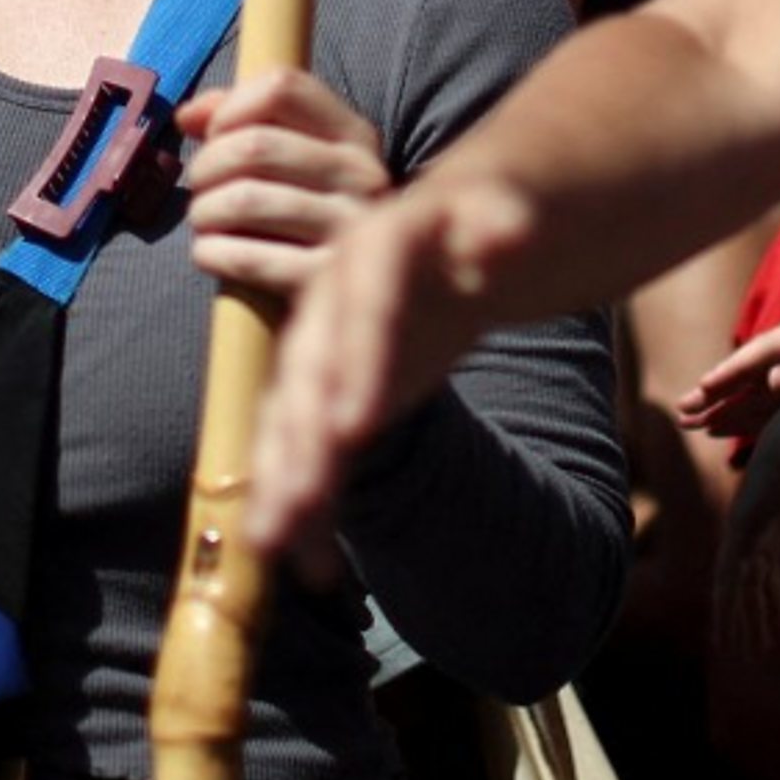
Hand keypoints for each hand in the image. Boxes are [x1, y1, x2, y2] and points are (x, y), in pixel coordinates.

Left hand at [179, 66, 392, 305]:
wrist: (361, 294)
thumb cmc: (309, 215)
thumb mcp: (298, 157)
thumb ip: (242, 119)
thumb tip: (188, 116)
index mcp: (357, 135)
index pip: (282, 87)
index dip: (230, 105)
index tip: (213, 133)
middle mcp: (363, 175)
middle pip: (254, 145)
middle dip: (206, 166)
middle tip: (199, 188)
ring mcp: (349, 228)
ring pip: (244, 199)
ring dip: (203, 211)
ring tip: (204, 221)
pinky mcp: (326, 281)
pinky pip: (248, 257)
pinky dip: (212, 253)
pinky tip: (209, 253)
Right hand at [247, 172, 529, 555]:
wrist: (446, 245)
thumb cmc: (476, 225)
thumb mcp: (497, 212)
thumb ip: (499, 224)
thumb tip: (508, 232)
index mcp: (373, 254)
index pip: (364, 303)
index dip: (357, 362)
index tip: (355, 427)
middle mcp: (332, 309)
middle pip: (311, 373)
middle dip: (302, 438)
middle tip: (296, 501)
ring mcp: (325, 359)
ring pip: (294, 422)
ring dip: (281, 479)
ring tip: (270, 542)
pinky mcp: (333, 404)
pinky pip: (316, 456)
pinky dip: (313, 507)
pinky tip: (314, 568)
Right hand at [679, 304, 779, 442]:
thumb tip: (770, 378)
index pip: (763, 350)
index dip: (729, 372)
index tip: (701, 391)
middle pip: (754, 371)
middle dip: (719, 390)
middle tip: (683, 412)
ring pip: (761, 391)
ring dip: (729, 407)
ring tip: (695, 424)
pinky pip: (778, 407)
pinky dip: (753, 419)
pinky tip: (728, 430)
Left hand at [713, 387, 779, 663]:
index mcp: (774, 514)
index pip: (767, 563)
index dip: (770, 594)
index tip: (776, 622)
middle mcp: (755, 522)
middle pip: (750, 579)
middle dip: (754, 612)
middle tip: (756, 643)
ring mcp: (745, 527)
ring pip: (736, 585)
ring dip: (740, 619)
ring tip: (740, 649)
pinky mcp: (741, 529)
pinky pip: (729, 580)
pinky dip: (728, 610)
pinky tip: (725, 634)